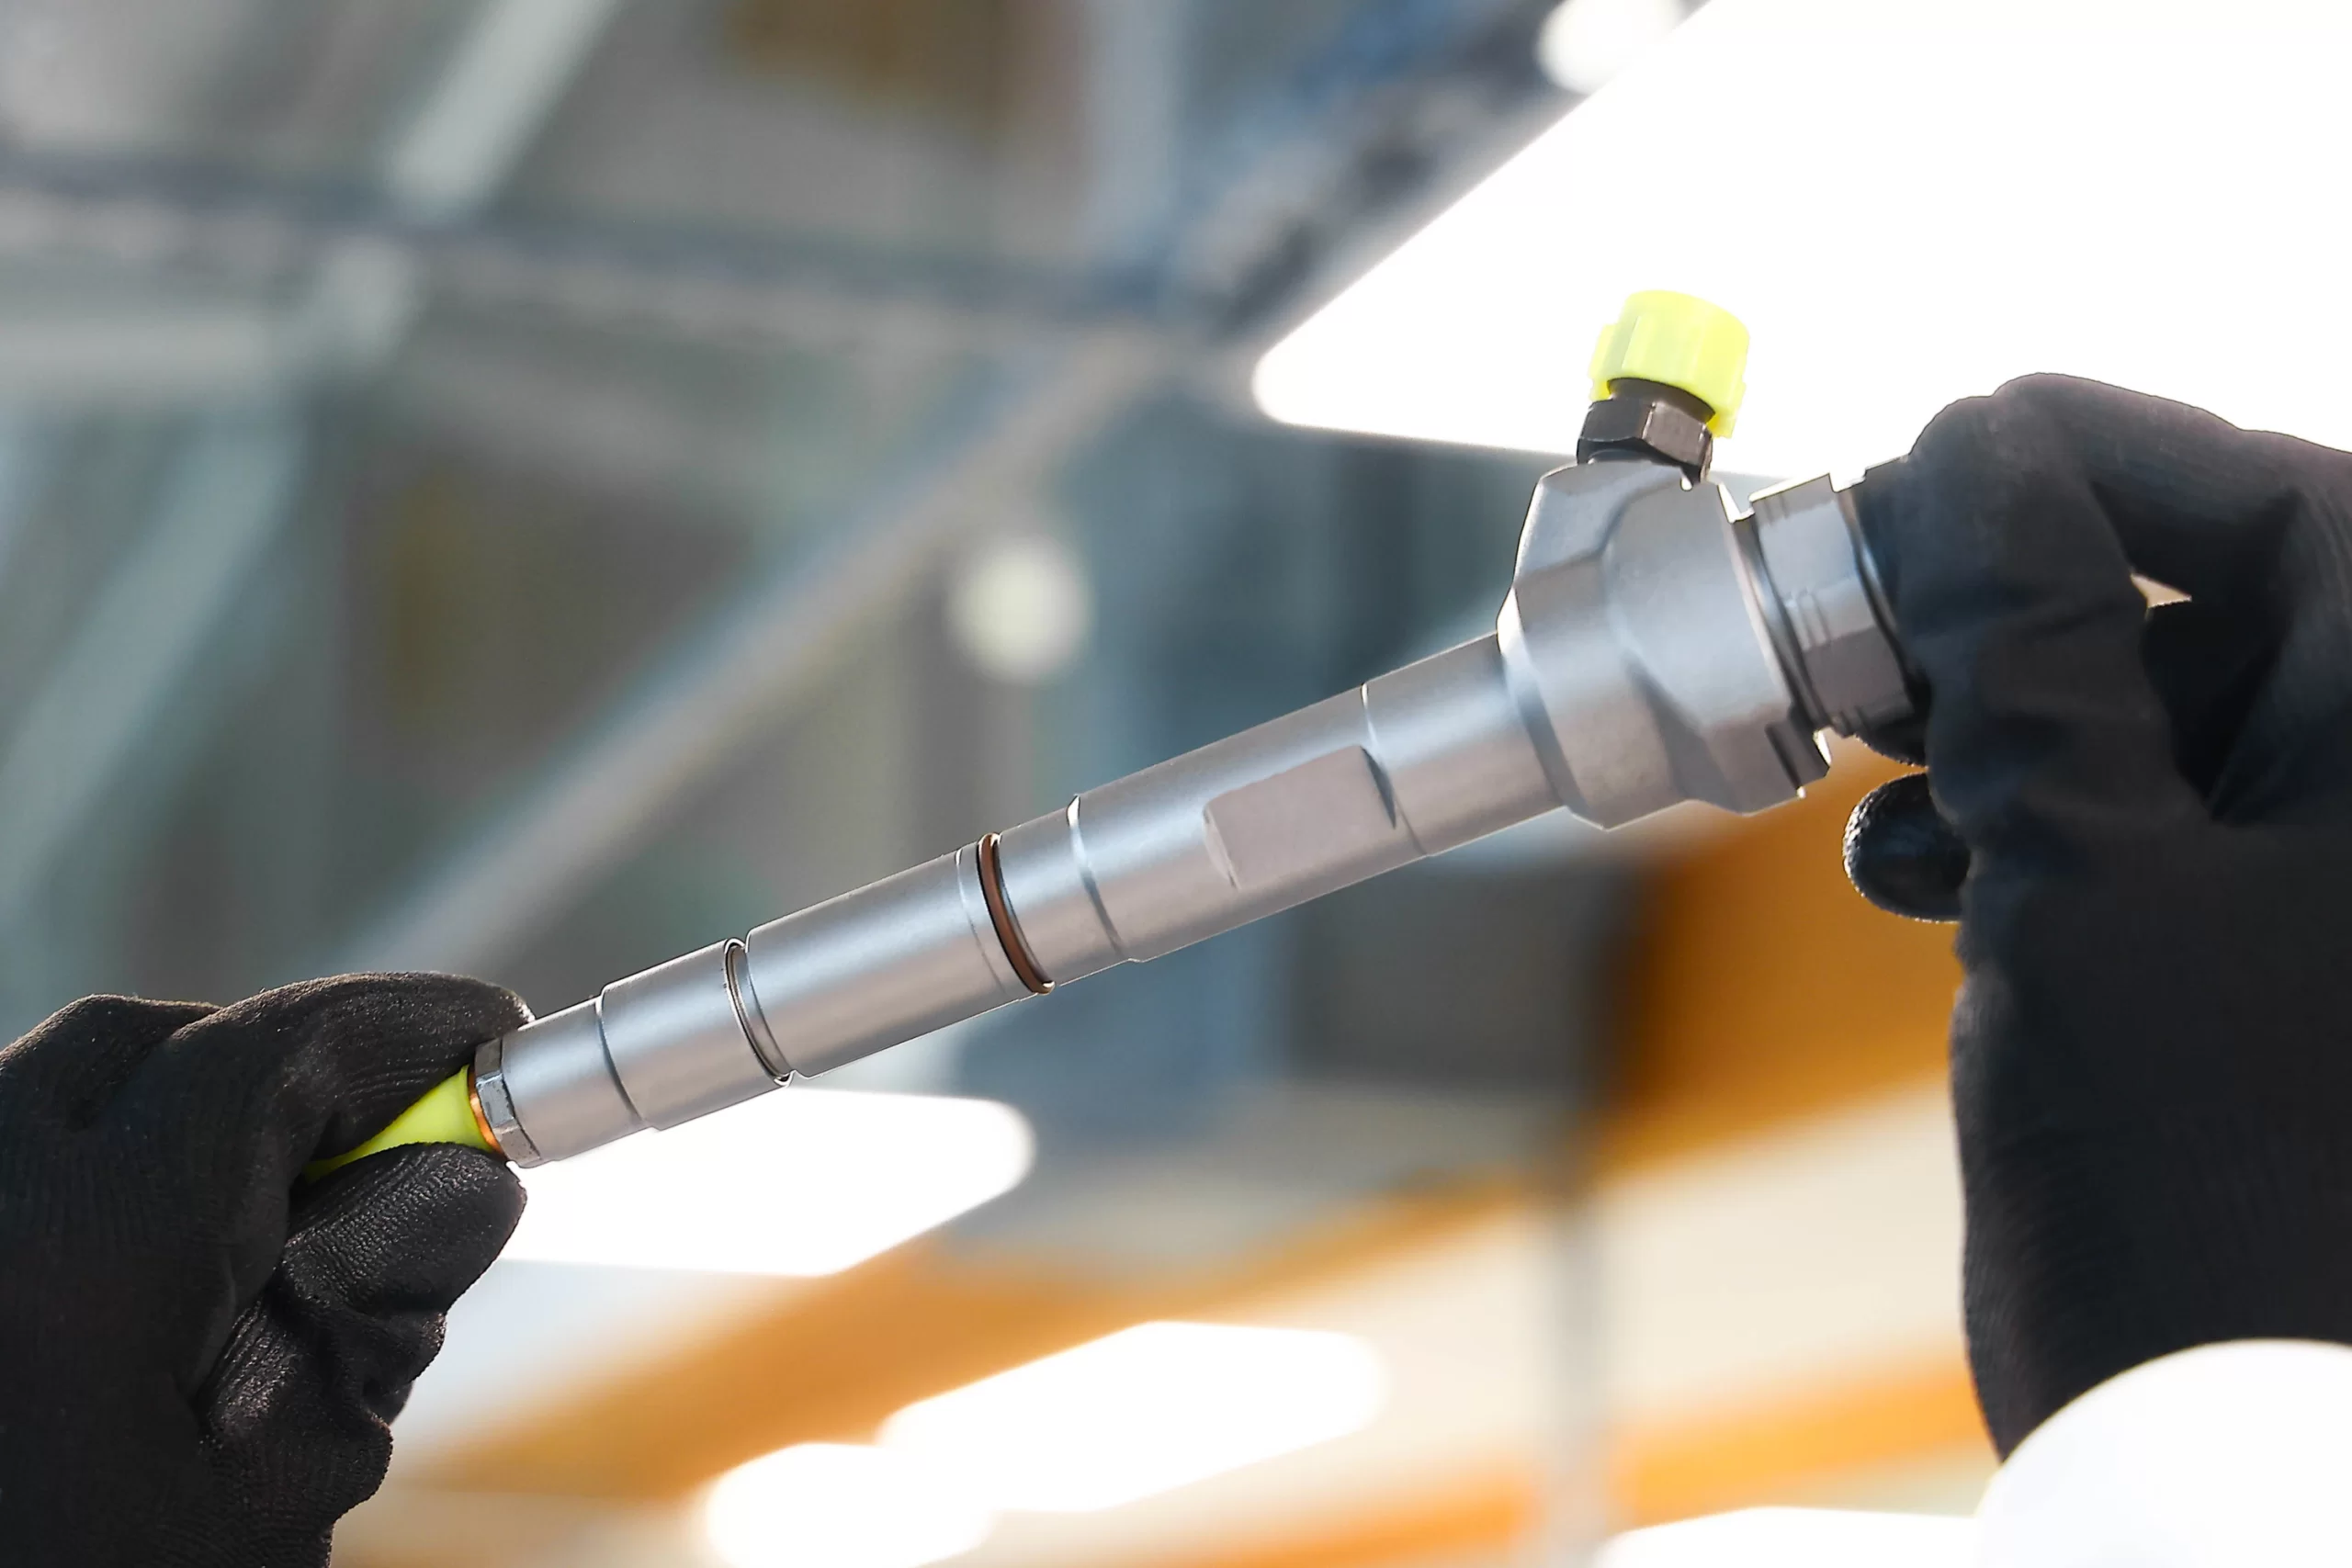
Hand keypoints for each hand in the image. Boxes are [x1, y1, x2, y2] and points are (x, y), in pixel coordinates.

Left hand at [0, 974, 527, 1567]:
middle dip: (279, 1071)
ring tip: (263, 1238)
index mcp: (71, 1268)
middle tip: (392, 1135)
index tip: (488, 1039)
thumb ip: (377, 1309)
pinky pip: (1, 1182)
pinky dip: (88, 1189)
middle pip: (135, 1051)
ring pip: (46, 1104)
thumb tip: (456, 1174)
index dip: (395, 1030)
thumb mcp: (279, 1492)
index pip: (259, 1060)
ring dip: (174, 1128)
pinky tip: (151, 1291)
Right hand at [1842, 376, 2351, 1452]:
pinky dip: (2027, 827)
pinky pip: (2151, 828)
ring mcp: (2335, 887)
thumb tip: (1972, 460)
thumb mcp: (2082, 875)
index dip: (2092, 461)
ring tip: (1882, 775)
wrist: (2221, 1450)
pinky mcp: (2269, 962)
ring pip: (2162, 719)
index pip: (2284, 499)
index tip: (1937, 462)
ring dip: (2003, 727)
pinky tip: (1924, 876)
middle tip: (1875, 631)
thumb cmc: (2203, 1183)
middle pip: (2211, 603)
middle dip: (2020, 613)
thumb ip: (2031, 649)